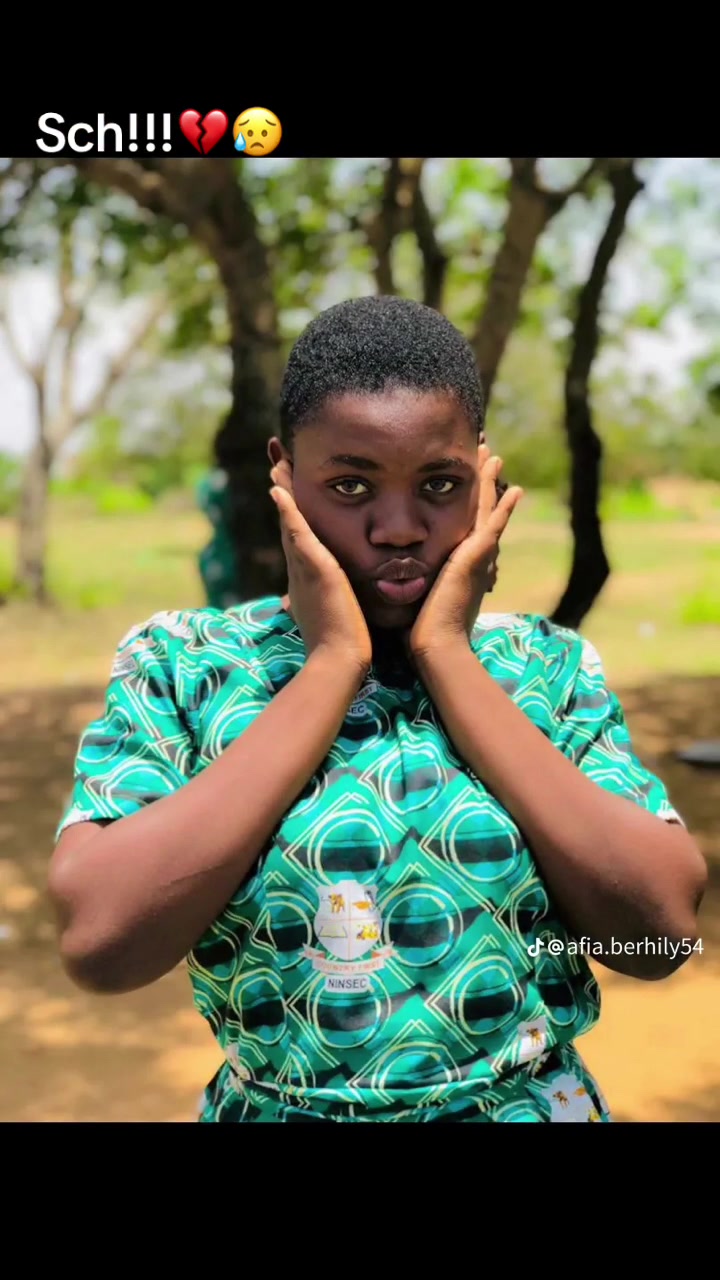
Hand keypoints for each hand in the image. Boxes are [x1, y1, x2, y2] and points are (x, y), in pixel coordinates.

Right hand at [269, 460, 371, 676]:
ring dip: (283, 490)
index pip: (299, 537)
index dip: (292, 512)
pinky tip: (279, 489)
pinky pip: (297, 533)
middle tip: (277, 461)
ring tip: (277, 462)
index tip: (288, 487)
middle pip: (289, 522)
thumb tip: (316, 604)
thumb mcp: (336, 614)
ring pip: (290, 521)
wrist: (340, 660)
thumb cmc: (344, 642)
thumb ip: (332, 601)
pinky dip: (288, 510)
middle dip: (283, 490)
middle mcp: (299, 570)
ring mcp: (303, 569)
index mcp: (307, 578)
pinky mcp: (314, 569)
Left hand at [408, 446, 522, 662]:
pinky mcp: (476, 558)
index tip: (461, 484)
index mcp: (459, 567)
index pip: (463, 528)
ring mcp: (477, 558)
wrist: (436, 646)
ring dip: (489, 483)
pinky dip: (504, 507)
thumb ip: (409, 583)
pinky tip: (515, 489)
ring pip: (485, 509)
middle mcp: (473, 560)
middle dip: (480, 485)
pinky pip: (493, 525)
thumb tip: (386, 581)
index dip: (466, 505)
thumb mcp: (415, 597)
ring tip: (494, 456)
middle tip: (486, 458)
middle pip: (478, 512)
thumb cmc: (420, 632)